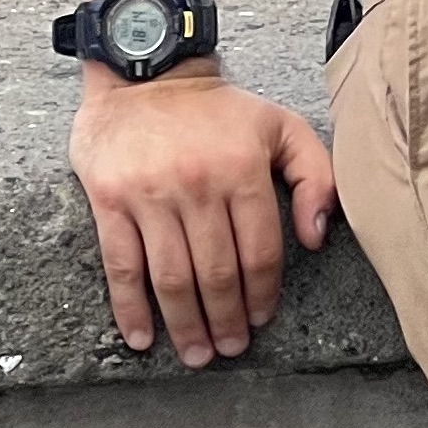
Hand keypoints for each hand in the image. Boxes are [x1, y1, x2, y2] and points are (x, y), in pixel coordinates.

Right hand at [69, 63, 336, 366]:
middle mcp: (199, 184)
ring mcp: (152, 196)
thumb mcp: (281, 125)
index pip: (259, 248)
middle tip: (230, 348)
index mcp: (244, 167)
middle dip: (226, 319)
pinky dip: (131, 308)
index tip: (262, 318)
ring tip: (197, 352)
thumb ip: (315, 174)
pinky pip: (122, 266)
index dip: (263, 292)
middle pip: (215, 272)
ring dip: (185, 324)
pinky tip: (143, 337)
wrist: (148, 75)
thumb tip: (316, 235)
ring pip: (171, 277)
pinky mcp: (111, 202)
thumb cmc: (220, 109)